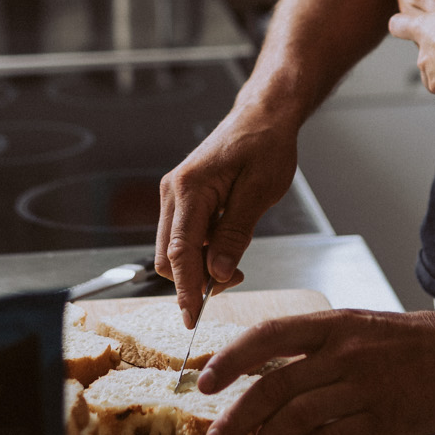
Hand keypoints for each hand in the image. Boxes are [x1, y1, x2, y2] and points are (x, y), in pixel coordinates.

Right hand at [155, 106, 294, 325]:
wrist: (263, 116)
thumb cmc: (265, 146)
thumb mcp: (259, 192)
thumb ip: (236, 235)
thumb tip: (218, 274)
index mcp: (189, 189)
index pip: (179, 251)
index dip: (186, 288)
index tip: (193, 317)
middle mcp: (173, 192)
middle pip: (168, 256)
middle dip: (194, 280)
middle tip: (235, 282)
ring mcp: (175, 194)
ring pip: (174, 249)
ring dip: (199, 266)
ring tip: (236, 265)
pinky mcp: (183, 197)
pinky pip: (184, 236)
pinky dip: (201, 251)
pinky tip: (228, 247)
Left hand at [197, 309, 434, 434]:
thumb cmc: (408, 344)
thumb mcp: (358, 327)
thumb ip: (314, 348)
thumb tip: (260, 376)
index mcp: (334, 324)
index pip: (269, 336)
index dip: (231, 359)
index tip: (205, 382)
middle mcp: (346, 352)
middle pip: (275, 385)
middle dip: (237, 415)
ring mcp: (365, 386)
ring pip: (298, 416)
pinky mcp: (384, 418)